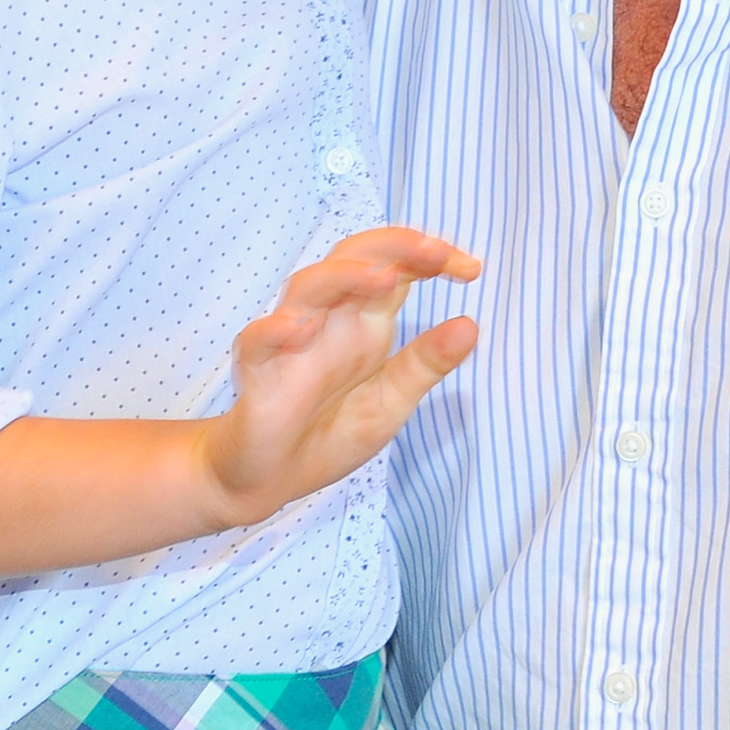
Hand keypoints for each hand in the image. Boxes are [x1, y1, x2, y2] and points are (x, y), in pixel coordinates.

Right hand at [199, 227, 481, 526]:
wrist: (270, 481)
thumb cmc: (327, 434)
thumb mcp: (390, 403)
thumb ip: (424, 365)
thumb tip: (471, 325)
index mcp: (365, 324)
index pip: (397, 269)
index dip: (431, 258)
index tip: (472, 269)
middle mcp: (330, 320)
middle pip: (354, 259)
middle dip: (394, 248)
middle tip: (437, 254)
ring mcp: (290, 341)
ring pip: (309, 287)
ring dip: (345, 277)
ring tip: (385, 280)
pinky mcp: (257, 372)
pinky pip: (259, 340)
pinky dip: (276, 329)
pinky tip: (300, 329)